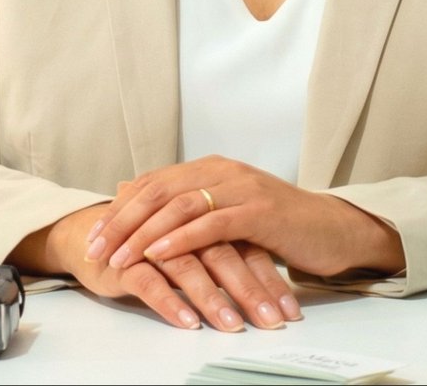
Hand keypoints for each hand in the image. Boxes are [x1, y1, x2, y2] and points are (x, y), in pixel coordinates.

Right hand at [15, 205, 291, 330]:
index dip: (268, 278)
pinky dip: (170, 301)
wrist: (90, 235)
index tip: (290, 311)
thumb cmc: (150, 244)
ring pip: (188, 267)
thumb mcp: (196, 247)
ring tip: (233, 325)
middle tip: (271, 321)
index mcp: (203, 216)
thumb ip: (228, 254)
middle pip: (221, 254)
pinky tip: (188, 322)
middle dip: (249, 291)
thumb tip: (271, 289)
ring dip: (213, 298)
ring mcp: (150, 240)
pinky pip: (149, 281)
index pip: (244, 246)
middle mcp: (180, 225)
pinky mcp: (124, 260)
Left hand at [86, 155, 405, 289]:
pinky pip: (211, 223)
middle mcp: (221, 171)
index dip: (119, 210)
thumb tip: (133, 193)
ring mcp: (241, 188)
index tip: (94, 236)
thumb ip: (186, 205)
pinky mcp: (260, 211)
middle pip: (158, 192)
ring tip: (119, 257)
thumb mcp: (226, 212)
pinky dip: (181, 238)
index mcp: (209, 169)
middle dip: (122, 222)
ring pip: (179, 206)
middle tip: (96, 248)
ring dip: (144, 234)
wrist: (333, 230)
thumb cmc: (278, 227)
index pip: (152, 184)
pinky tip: (159, 253)